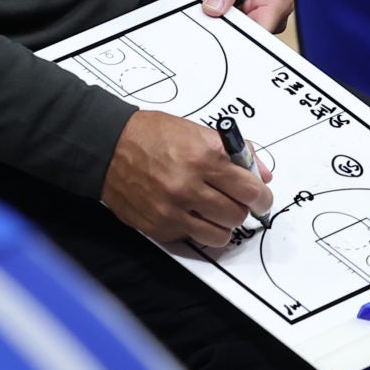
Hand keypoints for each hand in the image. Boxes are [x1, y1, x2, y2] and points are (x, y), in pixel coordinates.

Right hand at [101, 110, 272, 250]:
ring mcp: (173, 210)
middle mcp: (189, 186)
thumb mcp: (197, 131)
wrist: (107, 146)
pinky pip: (193, 238)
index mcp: (203, 157)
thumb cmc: (151, 135)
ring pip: (220, 234)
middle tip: (234, 201)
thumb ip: (234, 152)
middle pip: (237, 215)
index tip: (261, 198)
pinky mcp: (159, 227)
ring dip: (222, 224)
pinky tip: (188, 212)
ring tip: (213, 210)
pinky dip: (197, 229)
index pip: (250, 190)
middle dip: (241, 209)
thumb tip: (260, 174)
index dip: (262, 197)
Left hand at [193, 0, 293, 31]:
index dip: (232, 31)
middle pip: (237, 29)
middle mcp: (269, 8)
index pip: (258, 32)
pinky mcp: (239, 4)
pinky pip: (218, 10)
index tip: (210, 17)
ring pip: (223, 20)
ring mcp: (253, 7)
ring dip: (204, 2)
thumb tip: (215, 7)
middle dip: (210, 11)